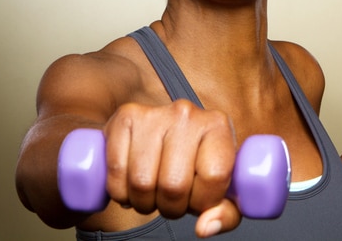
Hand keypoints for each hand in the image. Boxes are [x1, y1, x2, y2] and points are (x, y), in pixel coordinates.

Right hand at [103, 99, 239, 236]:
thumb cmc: (197, 164)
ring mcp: (154, 113)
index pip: (214, 176)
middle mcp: (187, 114)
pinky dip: (120, 191)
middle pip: (174, 184)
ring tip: (153, 193)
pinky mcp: (125, 117)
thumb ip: (225, 214)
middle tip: (171, 200)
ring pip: (142, 182)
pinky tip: (131, 185)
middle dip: (171, 206)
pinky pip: (116, 171)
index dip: (203, 201)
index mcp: (218, 126)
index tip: (198, 199)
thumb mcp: (222, 190)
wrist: (167, 135)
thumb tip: (205, 228)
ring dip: (144, 202)